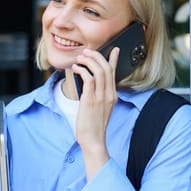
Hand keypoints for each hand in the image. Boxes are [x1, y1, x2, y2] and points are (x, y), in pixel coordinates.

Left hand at [71, 48, 116, 178]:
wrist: (93, 141)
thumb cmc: (93, 126)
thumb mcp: (99, 109)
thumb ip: (97, 95)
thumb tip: (89, 82)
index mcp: (112, 96)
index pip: (114, 73)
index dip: (113, 60)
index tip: (114, 49)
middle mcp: (109, 95)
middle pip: (106, 68)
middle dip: (96, 57)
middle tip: (86, 52)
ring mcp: (101, 98)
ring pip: (99, 71)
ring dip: (89, 61)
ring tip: (80, 58)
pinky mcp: (90, 101)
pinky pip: (89, 80)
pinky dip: (82, 71)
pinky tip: (76, 69)